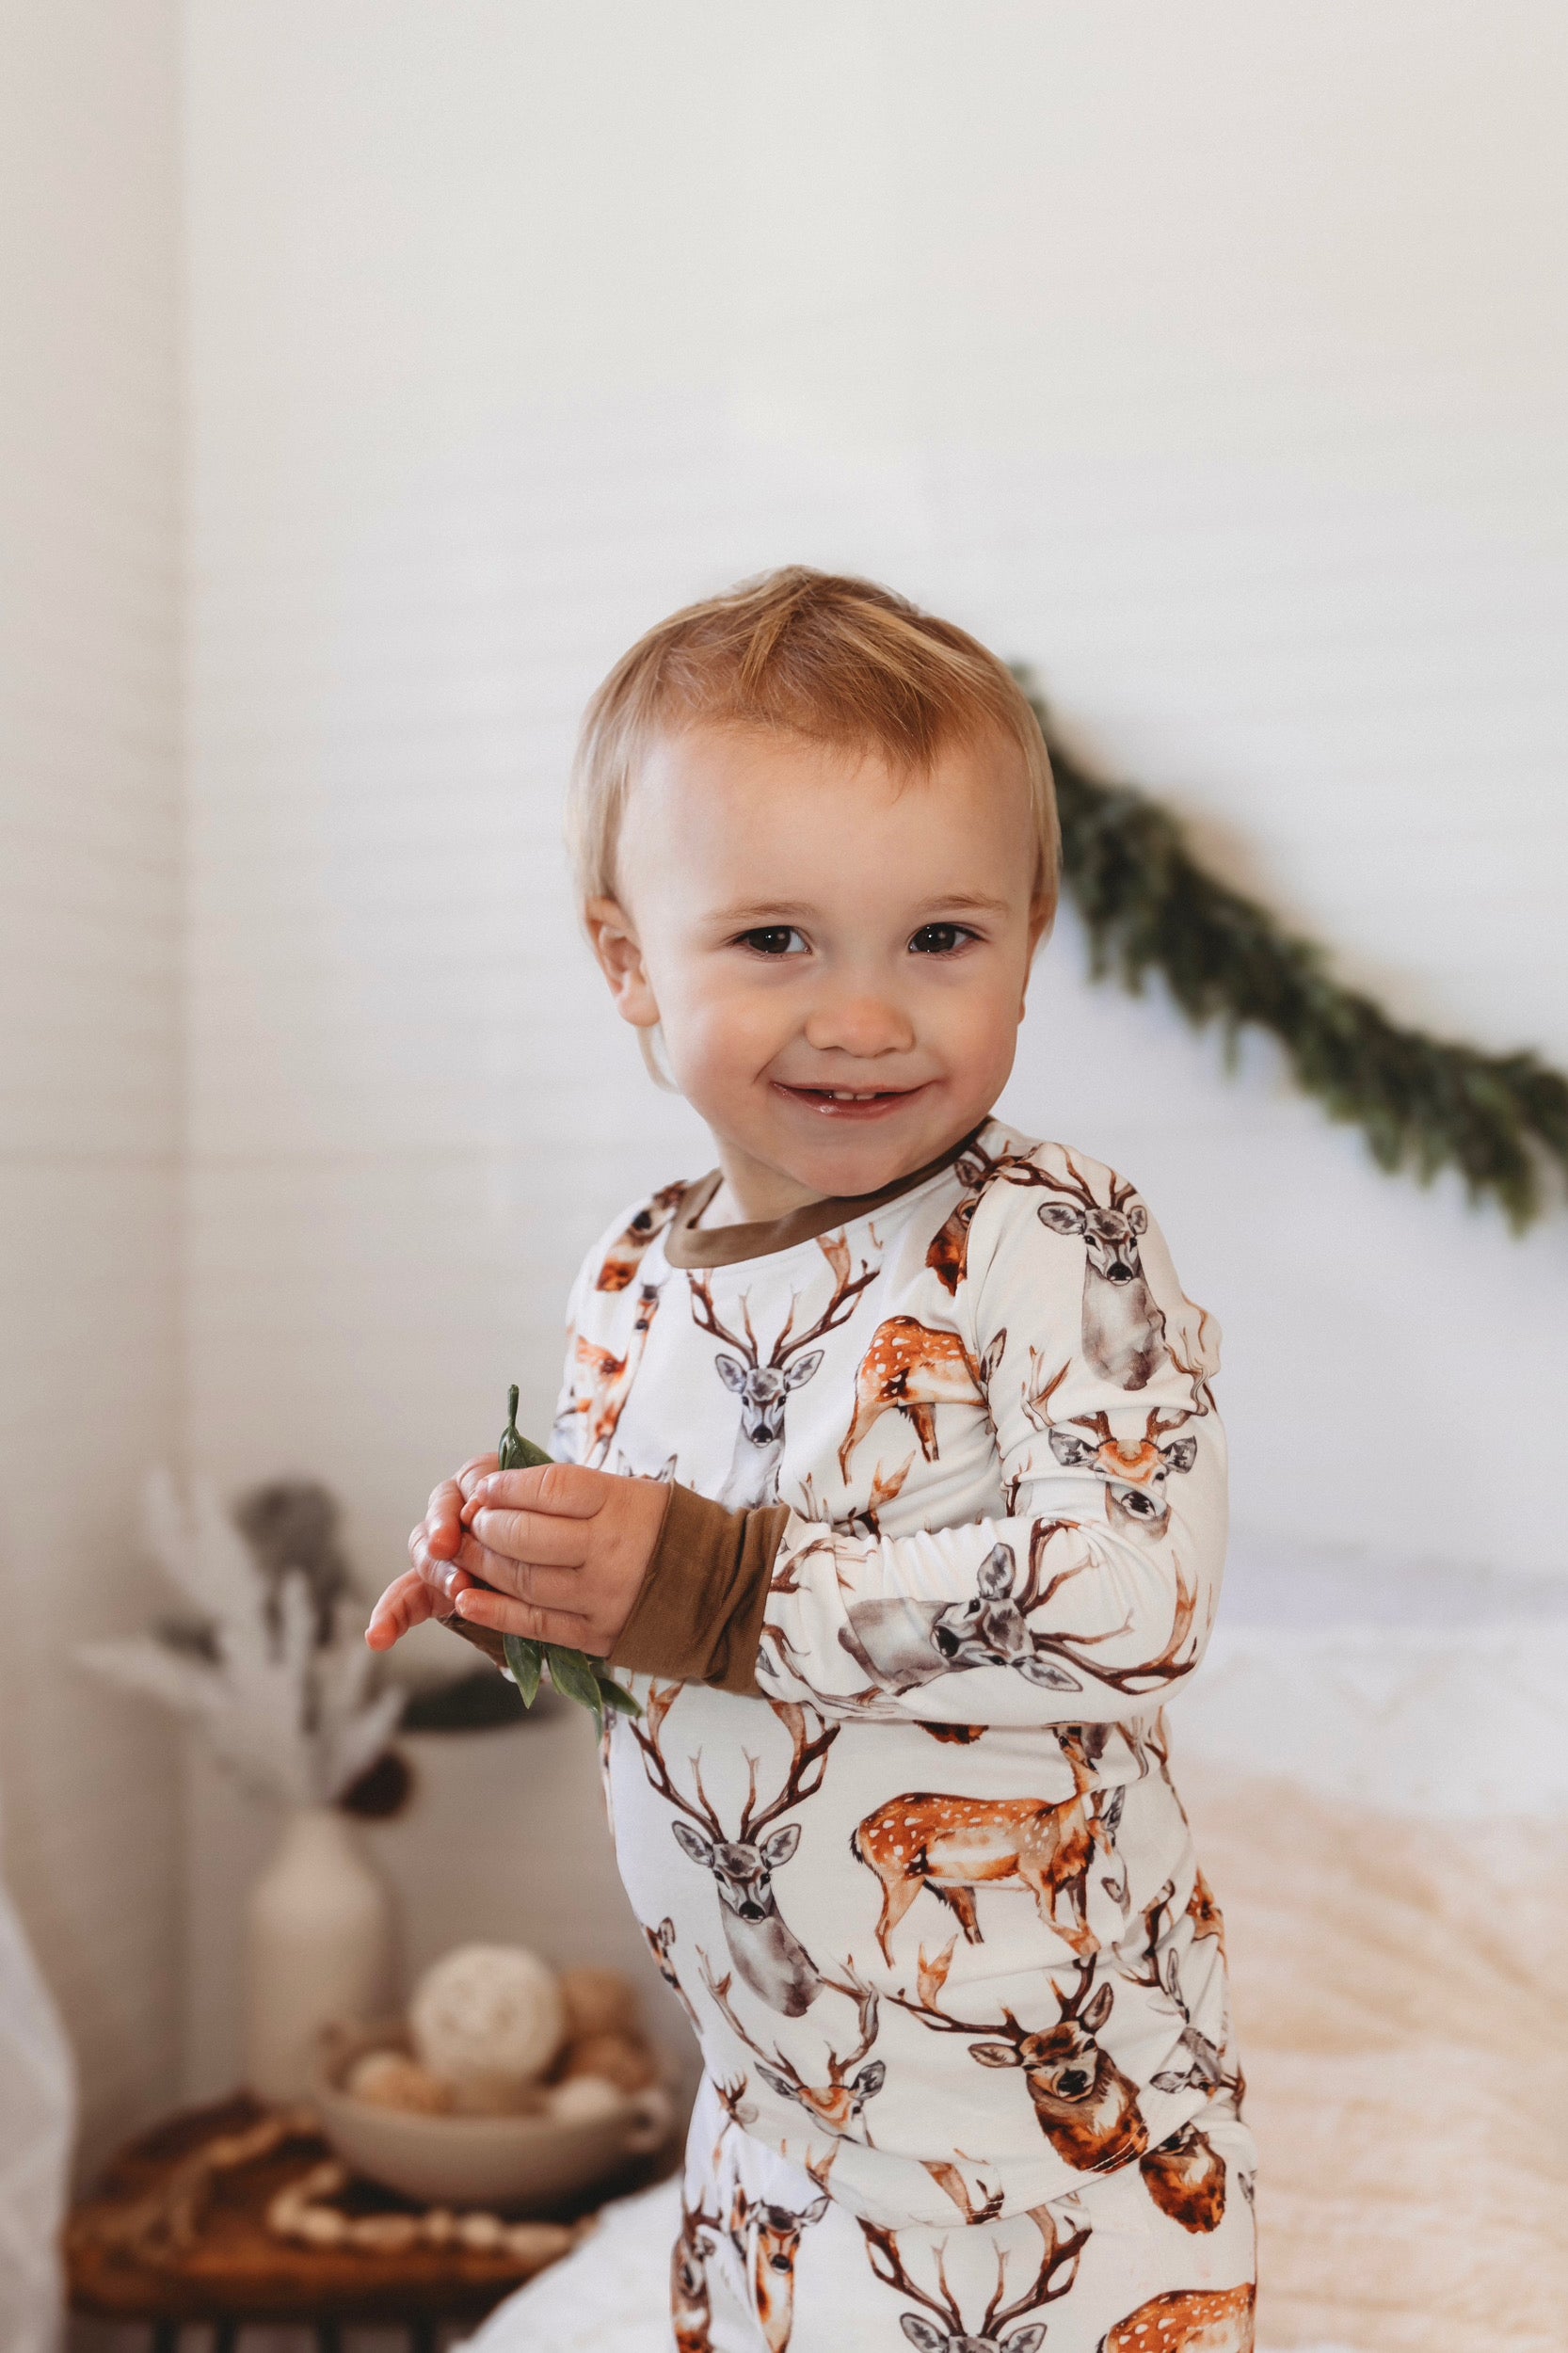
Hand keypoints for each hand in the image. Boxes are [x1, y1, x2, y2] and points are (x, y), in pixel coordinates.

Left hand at [366, 1456, 667, 1658]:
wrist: (723, 1590)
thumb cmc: (668, 1531)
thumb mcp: (632, 1492)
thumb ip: (575, 1493)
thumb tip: (504, 1490)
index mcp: (621, 1504)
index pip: (549, 1488)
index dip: (506, 1486)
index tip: (484, 1486)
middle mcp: (609, 1550)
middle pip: (526, 1537)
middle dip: (487, 1526)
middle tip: (472, 1519)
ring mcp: (601, 1597)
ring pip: (524, 1580)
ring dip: (483, 1565)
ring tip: (466, 1553)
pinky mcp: (596, 1635)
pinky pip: (534, 1624)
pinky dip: (493, 1612)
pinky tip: (467, 1598)